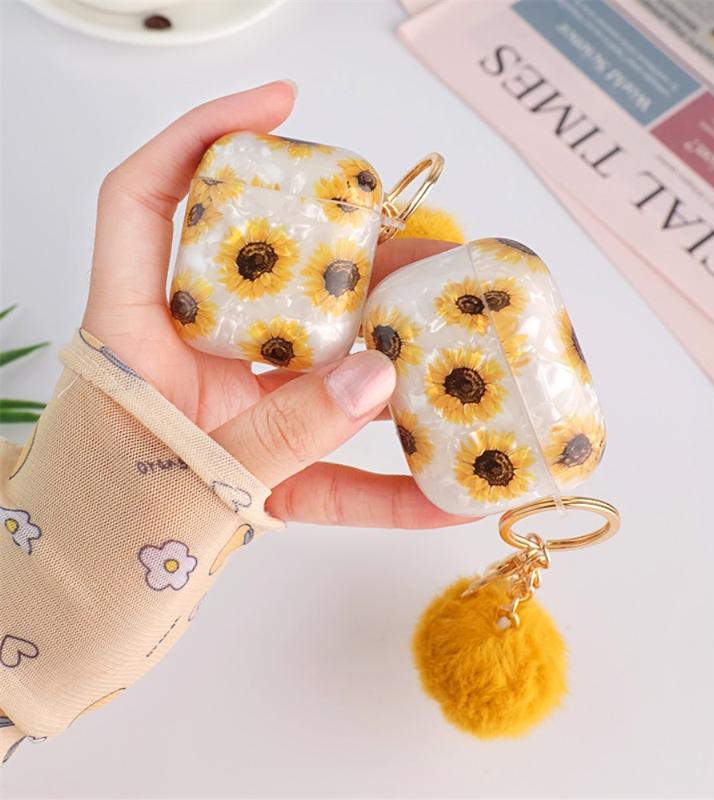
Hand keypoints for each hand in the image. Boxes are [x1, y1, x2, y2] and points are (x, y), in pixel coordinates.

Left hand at [82, 81, 470, 528]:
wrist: (85, 619)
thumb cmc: (100, 538)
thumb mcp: (190, 476)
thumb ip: (284, 433)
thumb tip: (383, 379)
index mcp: (136, 335)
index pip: (147, 202)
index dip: (204, 138)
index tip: (281, 110)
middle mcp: (189, 361)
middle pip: (273, 281)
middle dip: (356, 263)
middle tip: (433, 252)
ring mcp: (235, 416)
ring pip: (322, 369)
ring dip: (394, 363)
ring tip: (467, 348)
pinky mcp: (269, 474)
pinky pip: (336, 476)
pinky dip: (387, 492)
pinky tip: (447, 502)